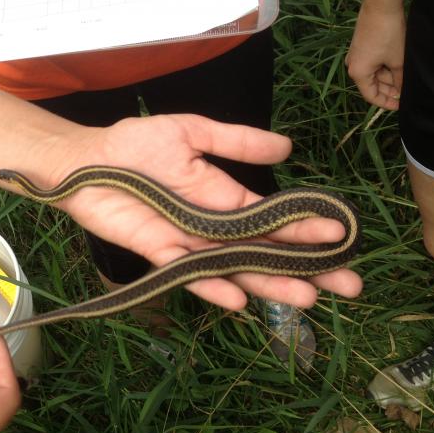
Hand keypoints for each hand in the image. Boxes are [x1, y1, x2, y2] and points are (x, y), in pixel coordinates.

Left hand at [41, 115, 362, 309]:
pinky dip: (209, 287)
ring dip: (268, 284)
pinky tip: (237, 300)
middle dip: (304, 268)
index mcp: (225, 200)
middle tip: (348, 285)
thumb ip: (236, 141)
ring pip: (233, 269)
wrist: (85, 159)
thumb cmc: (135, 145)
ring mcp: (186, 243)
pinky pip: (186, 272)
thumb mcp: (192, 132)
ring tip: (306, 299)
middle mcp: (211, 227)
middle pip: (264, 252)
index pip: (274, 219)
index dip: (307, 230)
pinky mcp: (156, 252)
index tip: (344, 240)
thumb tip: (288, 149)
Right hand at [346, 5, 405, 109]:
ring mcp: (355, 56)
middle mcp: (352, 67)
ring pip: (374, 73)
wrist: (379, 6)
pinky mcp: (360, 47)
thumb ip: (399, 79)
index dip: (387, 103)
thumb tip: (401, 90)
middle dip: (389, 89)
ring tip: (404, 77)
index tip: (400, 105)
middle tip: (406, 92)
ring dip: (388, 77)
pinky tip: (397, 66)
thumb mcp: (397, 60)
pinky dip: (384, 67)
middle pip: (372, 85)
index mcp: (358, 74)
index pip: (371, 96)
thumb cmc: (388, 34)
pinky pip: (372, 63)